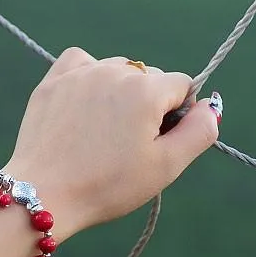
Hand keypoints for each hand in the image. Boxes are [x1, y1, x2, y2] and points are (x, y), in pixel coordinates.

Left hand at [4, 47, 219, 239]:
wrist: (45, 194)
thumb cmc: (107, 186)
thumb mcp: (166, 166)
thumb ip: (200, 131)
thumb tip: (210, 106)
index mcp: (146, 90)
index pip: (180, 86)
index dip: (175, 114)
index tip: (156, 141)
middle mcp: (114, 71)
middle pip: (148, 77)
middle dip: (147, 104)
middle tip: (126, 143)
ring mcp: (80, 74)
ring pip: (117, 69)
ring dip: (119, 91)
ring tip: (103, 129)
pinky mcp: (53, 82)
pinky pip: (80, 61)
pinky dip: (88, 75)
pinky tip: (85, 100)